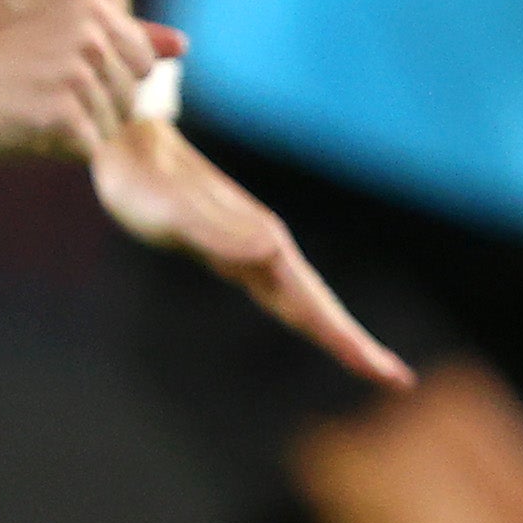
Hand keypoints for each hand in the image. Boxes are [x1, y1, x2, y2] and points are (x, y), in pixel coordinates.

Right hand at [0, 0, 182, 157]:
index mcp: (95, 9)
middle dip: (94, 109)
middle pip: (129, 100)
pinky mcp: (63, 118)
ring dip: (77, 131)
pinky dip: (60, 150)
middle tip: (42, 94)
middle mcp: (91, 37)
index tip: (61, 72)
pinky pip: (88, 150)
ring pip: (111, 128)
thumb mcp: (65, 33)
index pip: (142, 66)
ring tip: (34, 111)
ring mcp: (77, 77)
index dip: (107, 82)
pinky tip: (28, 129)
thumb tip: (184, 45)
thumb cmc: (3, 63)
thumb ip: (129, 38)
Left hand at [90, 119, 412, 390]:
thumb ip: (215, 229)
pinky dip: (305, 313)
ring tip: (370, 361)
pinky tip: (312, 323)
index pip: (312, 304)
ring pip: (302, 300)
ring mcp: (250, 251)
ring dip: (335, 330)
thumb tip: (272, 250)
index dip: (345, 339)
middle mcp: (263, 249)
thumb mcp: (171, 209)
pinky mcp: (231, 252)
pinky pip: (278, 292)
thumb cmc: (139, 179)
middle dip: (354, 344)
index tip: (384, 370)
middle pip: (317, 307)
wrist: (126, 144)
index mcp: (260, 245)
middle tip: (396, 379)